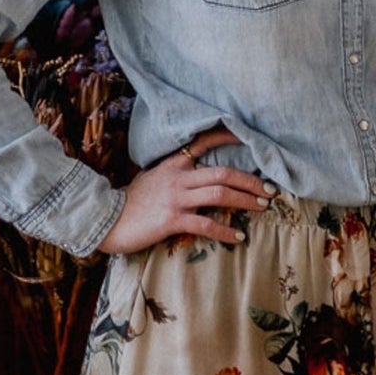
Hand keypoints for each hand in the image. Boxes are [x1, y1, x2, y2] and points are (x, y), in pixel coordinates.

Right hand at [98, 127, 274, 254]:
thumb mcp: (152, 177)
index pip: (205, 141)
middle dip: (251, 181)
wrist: (105, 220)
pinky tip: (238, 237)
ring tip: (262, 207)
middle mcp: (179, 177)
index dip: (229, 138)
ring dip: (246, 200)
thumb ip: (174, 172)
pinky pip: (205, 224)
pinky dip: (225, 231)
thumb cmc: (130, 201)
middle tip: (270, 189)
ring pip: (220, 194)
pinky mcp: (171, 220)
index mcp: (174, 164)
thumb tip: (196, 171)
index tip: (251, 139)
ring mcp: (176, 198)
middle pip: (224, 173)